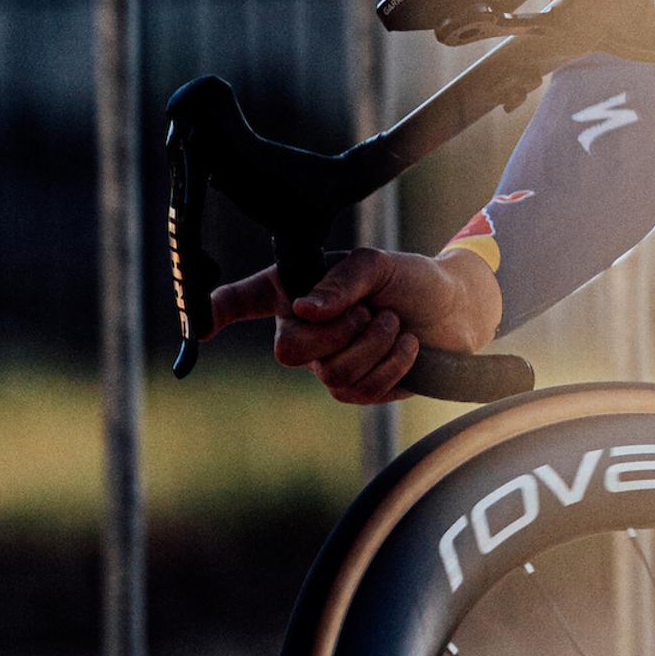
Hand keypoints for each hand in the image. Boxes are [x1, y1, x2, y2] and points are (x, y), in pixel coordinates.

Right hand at [207, 246, 503, 407]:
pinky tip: (407, 344)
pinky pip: (359, 390)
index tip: (198, 326)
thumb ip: (343, 281)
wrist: (456, 311)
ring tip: (394, 322)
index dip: (214, 314)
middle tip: (370, 311)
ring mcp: (327, 361)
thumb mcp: (378, 265)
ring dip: (375, 344)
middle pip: (288, 350)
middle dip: (337, 332)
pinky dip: (391, 365)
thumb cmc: (411, 279)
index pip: (241, 302)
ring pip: (331, 372)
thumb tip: (306, 310)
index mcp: (296, 289)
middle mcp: (303, 328)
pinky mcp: (357, 388)